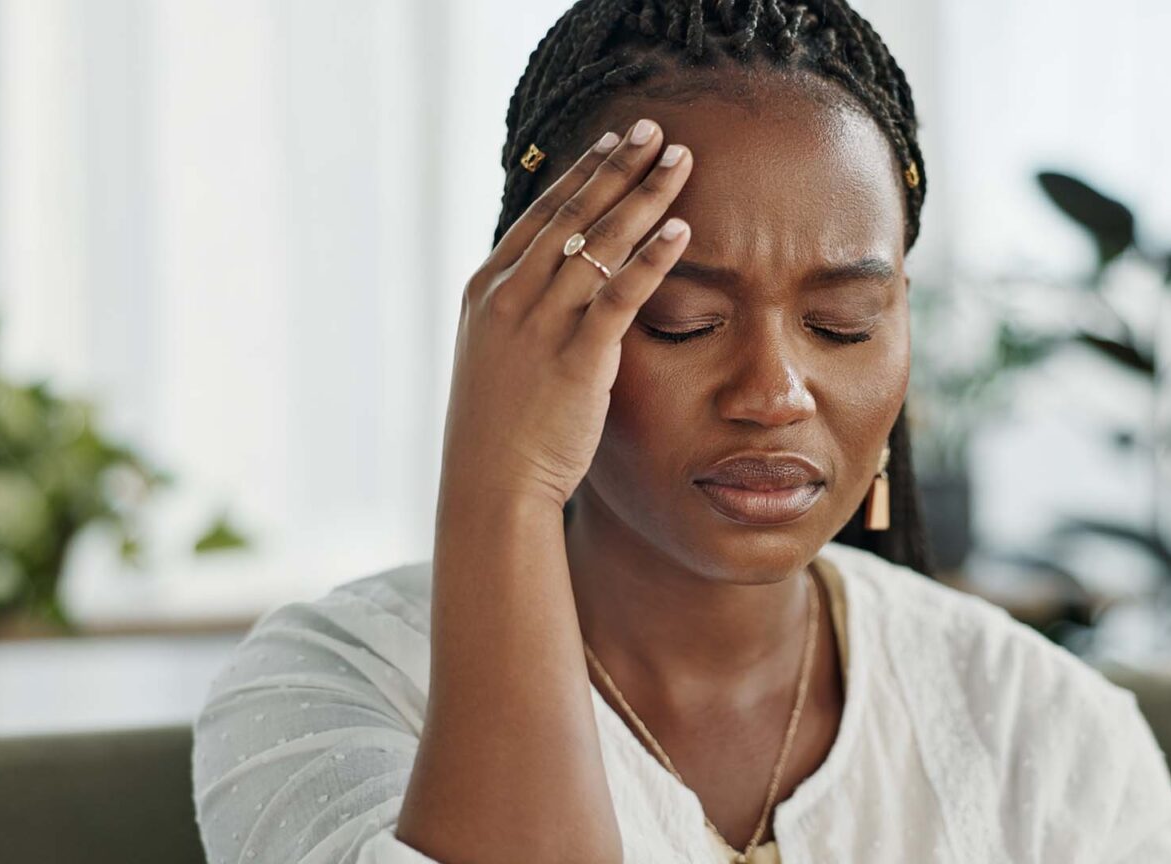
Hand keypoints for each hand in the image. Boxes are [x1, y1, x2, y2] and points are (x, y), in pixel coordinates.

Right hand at [438, 119, 692, 512]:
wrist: (491, 487)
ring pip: (599, 244)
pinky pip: (620, 296)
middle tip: (656, 129)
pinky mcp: (575, 360)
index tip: (616, 140)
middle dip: (619, 167)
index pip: (543, 213)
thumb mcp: (499, 356)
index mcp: (487, 290)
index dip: (584, 173)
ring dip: (645, 197)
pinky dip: (653, 258)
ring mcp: (539, 327)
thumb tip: (558, 284)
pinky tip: (682, 229)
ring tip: (681, 160)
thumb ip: (524, 313)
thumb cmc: (500, 429)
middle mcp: (509, 297)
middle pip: (574, 215)